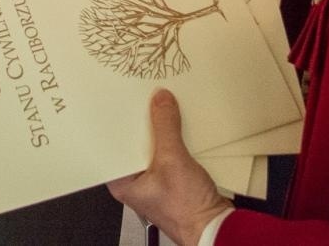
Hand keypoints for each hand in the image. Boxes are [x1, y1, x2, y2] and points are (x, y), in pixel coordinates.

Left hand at [108, 90, 232, 245]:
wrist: (214, 227)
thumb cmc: (186, 211)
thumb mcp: (173, 160)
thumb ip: (165, 127)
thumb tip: (160, 101)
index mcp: (123, 182)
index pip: (114, 144)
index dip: (118, 122)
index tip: (124, 102)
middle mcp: (136, 181)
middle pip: (135, 143)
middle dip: (142, 123)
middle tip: (145, 99)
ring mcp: (155, 180)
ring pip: (154, 146)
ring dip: (161, 131)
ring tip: (162, 108)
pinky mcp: (173, 178)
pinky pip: (169, 152)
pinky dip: (174, 140)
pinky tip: (179, 125)